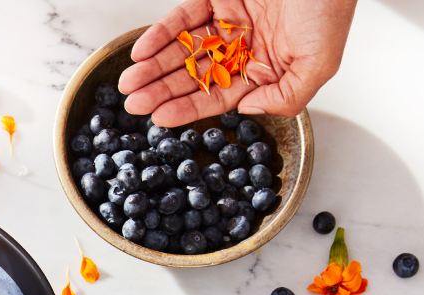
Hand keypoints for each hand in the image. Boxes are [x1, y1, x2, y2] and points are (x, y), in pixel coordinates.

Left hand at [117, 0, 356, 126]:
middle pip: (194, 77)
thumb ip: (287, 96)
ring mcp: (230, 22)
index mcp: (266, 69)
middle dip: (161, 91)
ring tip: (128, 83)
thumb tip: (248, 110)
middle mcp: (244, 48)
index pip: (218, 97)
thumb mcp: (320, 64)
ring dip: (154, 67)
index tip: (159, 119)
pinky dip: (161, 35)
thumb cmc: (331, 5)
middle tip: (133, 104)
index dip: (187, 109)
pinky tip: (141, 52)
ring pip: (184, 50)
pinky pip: (183, 19)